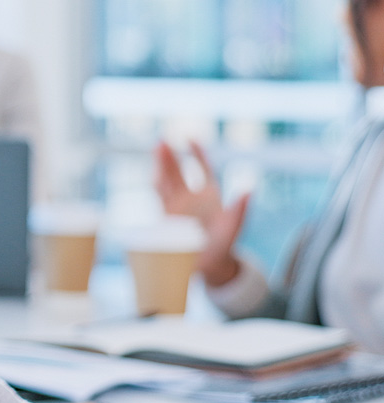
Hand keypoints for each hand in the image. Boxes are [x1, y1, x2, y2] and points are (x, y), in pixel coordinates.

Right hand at [151, 141, 245, 286]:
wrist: (209, 264)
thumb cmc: (223, 246)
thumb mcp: (234, 227)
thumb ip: (240, 210)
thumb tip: (248, 190)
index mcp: (209, 196)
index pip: (202, 168)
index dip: (197, 152)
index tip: (190, 138)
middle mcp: (191, 197)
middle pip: (177, 171)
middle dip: (170, 156)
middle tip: (162, 139)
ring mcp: (177, 206)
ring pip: (166, 181)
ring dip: (161, 165)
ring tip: (157, 148)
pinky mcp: (166, 217)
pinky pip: (161, 197)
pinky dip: (157, 184)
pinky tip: (153, 174)